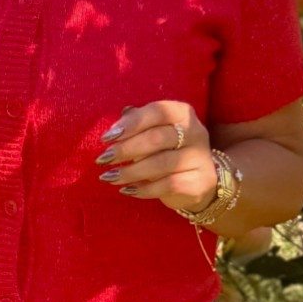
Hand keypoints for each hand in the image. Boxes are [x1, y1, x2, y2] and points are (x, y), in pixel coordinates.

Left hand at [95, 100, 219, 216]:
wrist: (198, 181)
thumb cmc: (168, 150)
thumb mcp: (154, 132)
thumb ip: (137, 124)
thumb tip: (116, 125)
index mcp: (183, 114)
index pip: (157, 111)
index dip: (131, 123)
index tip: (107, 137)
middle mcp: (195, 133)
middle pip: (157, 138)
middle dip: (125, 149)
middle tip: (103, 159)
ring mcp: (199, 158)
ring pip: (160, 164)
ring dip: (130, 172)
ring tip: (109, 177)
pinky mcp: (198, 182)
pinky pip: (167, 185)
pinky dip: (143, 189)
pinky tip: (127, 190)